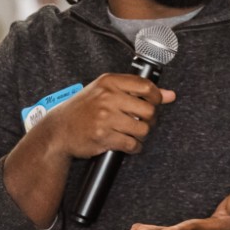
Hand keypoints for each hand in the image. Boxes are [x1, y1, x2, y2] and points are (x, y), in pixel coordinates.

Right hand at [34, 74, 175, 161]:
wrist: (59, 130)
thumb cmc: (83, 109)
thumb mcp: (107, 92)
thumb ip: (137, 91)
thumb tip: (170, 95)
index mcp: (109, 82)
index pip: (146, 87)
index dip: (157, 98)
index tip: (154, 104)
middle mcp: (108, 97)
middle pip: (149, 110)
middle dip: (150, 120)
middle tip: (143, 123)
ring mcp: (105, 117)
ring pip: (143, 129)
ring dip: (141, 135)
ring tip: (132, 134)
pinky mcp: (103, 137)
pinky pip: (132, 144)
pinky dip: (133, 147)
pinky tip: (126, 144)